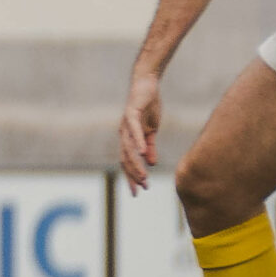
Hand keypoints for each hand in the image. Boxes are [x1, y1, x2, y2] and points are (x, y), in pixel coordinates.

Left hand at [117, 66, 161, 192]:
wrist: (147, 84)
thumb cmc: (148, 107)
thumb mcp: (151, 130)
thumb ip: (150, 147)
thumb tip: (151, 163)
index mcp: (129, 139)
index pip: (128, 161)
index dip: (131, 176)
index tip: (138, 192)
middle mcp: (124, 134)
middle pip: (125, 159)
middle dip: (133, 175)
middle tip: (142, 188)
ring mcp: (126, 124)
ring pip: (129, 148)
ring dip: (136, 164)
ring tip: (144, 177)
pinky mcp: (131, 113)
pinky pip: (133, 130)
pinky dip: (138, 143)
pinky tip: (142, 153)